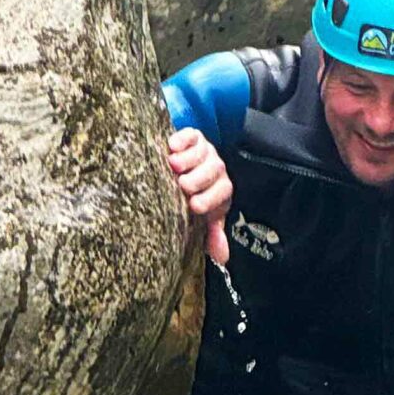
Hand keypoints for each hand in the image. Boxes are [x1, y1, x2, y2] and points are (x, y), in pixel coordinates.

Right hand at [166, 127, 232, 267]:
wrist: (183, 170)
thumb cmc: (193, 200)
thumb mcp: (203, 220)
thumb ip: (212, 235)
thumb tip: (222, 259)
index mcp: (222, 190)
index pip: (222, 193)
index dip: (210, 200)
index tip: (195, 206)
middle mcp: (216, 169)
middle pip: (214, 171)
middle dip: (199, 179)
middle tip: (183, 185)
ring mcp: (205, 151)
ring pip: (202, 152)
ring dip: (189, 159)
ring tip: (173, 165)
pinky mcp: (193, 136)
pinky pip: (191, 135)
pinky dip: (182, 139)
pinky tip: (171, 146)